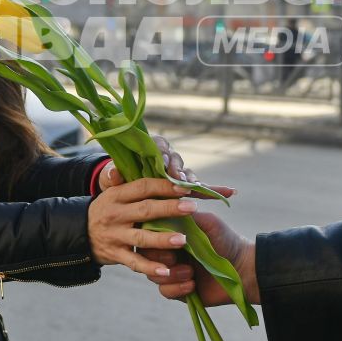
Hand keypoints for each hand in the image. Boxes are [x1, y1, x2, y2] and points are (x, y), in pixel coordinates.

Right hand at [87, 177, 195, 279]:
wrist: (79, 232)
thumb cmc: (107, 209)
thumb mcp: (113, 192)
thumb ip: (133, 182)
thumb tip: (150, 161)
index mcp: (117, 195)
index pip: (143, 187)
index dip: (164, 186)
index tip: (185, 187)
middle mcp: (115, 214)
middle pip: (145, 210)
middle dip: (169, 208)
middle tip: (192, 208)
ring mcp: (115, 236)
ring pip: (141, 238)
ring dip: (162, 239)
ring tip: (182, 240)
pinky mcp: (115, 254)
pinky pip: (134, 262)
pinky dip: (149, 267)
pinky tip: (166, 270)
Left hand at [96, 134, 235, 196]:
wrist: (122, 196)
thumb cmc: (117, 182)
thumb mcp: (111, 181)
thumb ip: (112, 176)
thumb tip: (113, 172)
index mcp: (148, 150)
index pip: (158, 145)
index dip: (162, 152)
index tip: (163, 162)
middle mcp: (165, 158)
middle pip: (176, 158)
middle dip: (177, 168)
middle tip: (178, 178)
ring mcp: (176, 172)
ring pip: (187, 172)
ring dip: (191, 179)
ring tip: (192, 187)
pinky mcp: (184, 188)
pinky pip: (201, 188)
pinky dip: (215, 190)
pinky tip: (230, 193)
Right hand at [145, 210, 259, 306]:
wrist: (244, 268)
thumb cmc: (226, 240)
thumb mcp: (207, 222)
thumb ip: (184, 216)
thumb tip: (161, 210)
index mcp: (172, 233)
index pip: (149, 232)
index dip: (154, 237)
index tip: (170, 239)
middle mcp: (168, 251)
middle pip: (146, 255)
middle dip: (158, 257)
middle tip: (175, 257)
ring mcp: (172, 271)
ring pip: (152, 275)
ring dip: (170, 275)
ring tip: (190, 272)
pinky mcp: (177, 290)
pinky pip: (164, 291)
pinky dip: (177, 288)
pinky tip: (192, 285)